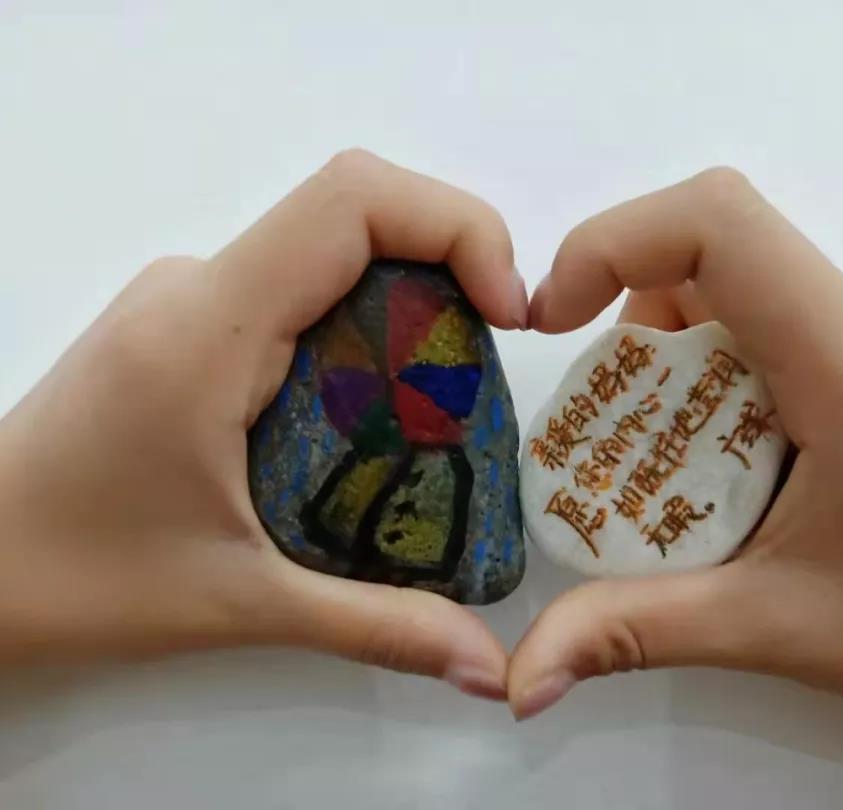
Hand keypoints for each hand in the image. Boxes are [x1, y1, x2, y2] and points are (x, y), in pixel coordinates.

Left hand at [0, 150, 526, 700]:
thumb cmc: (76, 579)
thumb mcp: (241, 605)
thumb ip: (377, 626)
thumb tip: (489, 666)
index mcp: (211, 326)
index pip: (352, 202)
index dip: (456, 226)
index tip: (508, 311)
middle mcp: (198, 287)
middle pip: (355, 219)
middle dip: (448, 271)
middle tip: (489, 370)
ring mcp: (185, 301)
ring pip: (326, 256)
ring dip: (403, 308)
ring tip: (438, 411)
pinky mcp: (182, 327)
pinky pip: (294, 293)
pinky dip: (357, 331)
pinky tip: (368, 422)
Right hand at [513, 169, 842, 798]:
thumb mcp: (771, 627)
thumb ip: (633, 630)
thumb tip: (517, 673)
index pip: (721, 223)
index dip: (611, 241)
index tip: (552, 319)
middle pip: (718, 257)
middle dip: (633, 330)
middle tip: (607, 432)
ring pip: (743, 290)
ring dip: (676, 359)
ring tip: (671, 466)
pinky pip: (776, 323)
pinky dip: (720, 373)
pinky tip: (727, 464)